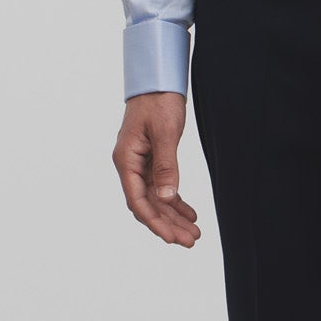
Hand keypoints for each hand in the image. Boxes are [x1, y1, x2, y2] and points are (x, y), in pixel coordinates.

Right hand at [112, 91, 201, 246]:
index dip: (155, 222)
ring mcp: (140, 164)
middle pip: (147, 205)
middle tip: (191, 241)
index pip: (137, 201)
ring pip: (156, 199)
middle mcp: (130, 166)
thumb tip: (168, 199)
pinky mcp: (151, 160)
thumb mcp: (165, 133)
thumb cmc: (158, 101)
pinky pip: (162, 188)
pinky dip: (175, 202)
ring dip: (174, 217)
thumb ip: (166, 166)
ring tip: (194, 233)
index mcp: (126, 160)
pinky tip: (190, 213)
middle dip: (169, 225)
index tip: (171, 239)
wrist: (157, 80)